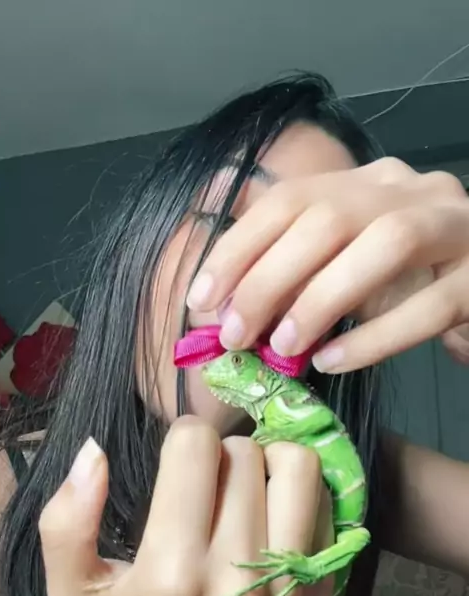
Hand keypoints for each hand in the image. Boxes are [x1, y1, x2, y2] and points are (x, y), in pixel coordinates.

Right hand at [39, 418, 332, 595]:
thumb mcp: (71, 585)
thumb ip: (66, 521)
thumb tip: (94, 452)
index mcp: (172, 575)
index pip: (196, 448)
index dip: (182, 440)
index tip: (177, 463)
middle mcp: (238, 582)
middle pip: (244, 454)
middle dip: (221, 455)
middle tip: (207, 485)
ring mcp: (289, 589)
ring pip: (297, 467)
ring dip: (269, 464)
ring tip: (247, 488)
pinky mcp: (322, 593)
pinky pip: (326, 503)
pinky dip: (298, 496)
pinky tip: (271, 517)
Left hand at [187, 158, 468, 371]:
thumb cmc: (411, 284)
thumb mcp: (347, 268)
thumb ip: (296, 275)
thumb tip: (225, 307)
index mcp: (368, 183)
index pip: (291, 199)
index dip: (239, 247)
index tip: (203, 299)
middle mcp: (412, 190)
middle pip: (330, 217)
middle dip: (269, 277)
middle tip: (235, 335)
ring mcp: (456, 227)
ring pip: (387, 244)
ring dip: (321, 298)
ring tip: (283, 348)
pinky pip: (430, 305)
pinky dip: (375, 336)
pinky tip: (334, 362)